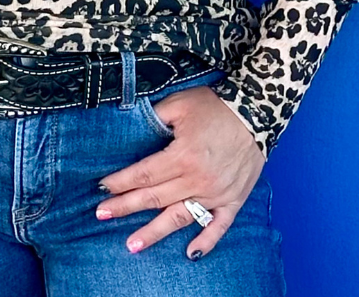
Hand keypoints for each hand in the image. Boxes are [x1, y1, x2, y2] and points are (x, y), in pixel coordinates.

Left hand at [95, 84, 263, 257]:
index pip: (144, 174)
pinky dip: (206, 241)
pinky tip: (190, 254)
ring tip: (132, 245)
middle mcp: (197, 179)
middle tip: (102, 214)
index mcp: (182, 156)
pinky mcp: (233, 199)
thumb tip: (130, 125)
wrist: (256, 112)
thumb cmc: (215, 106)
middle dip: (126, 206)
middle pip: (155, 198)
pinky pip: (218, 226)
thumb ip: (154, 116)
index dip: (121, 182)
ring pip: (180, 218)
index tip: (102, 188)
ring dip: (154, 232)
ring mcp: (216, 193)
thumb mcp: (180, 103)